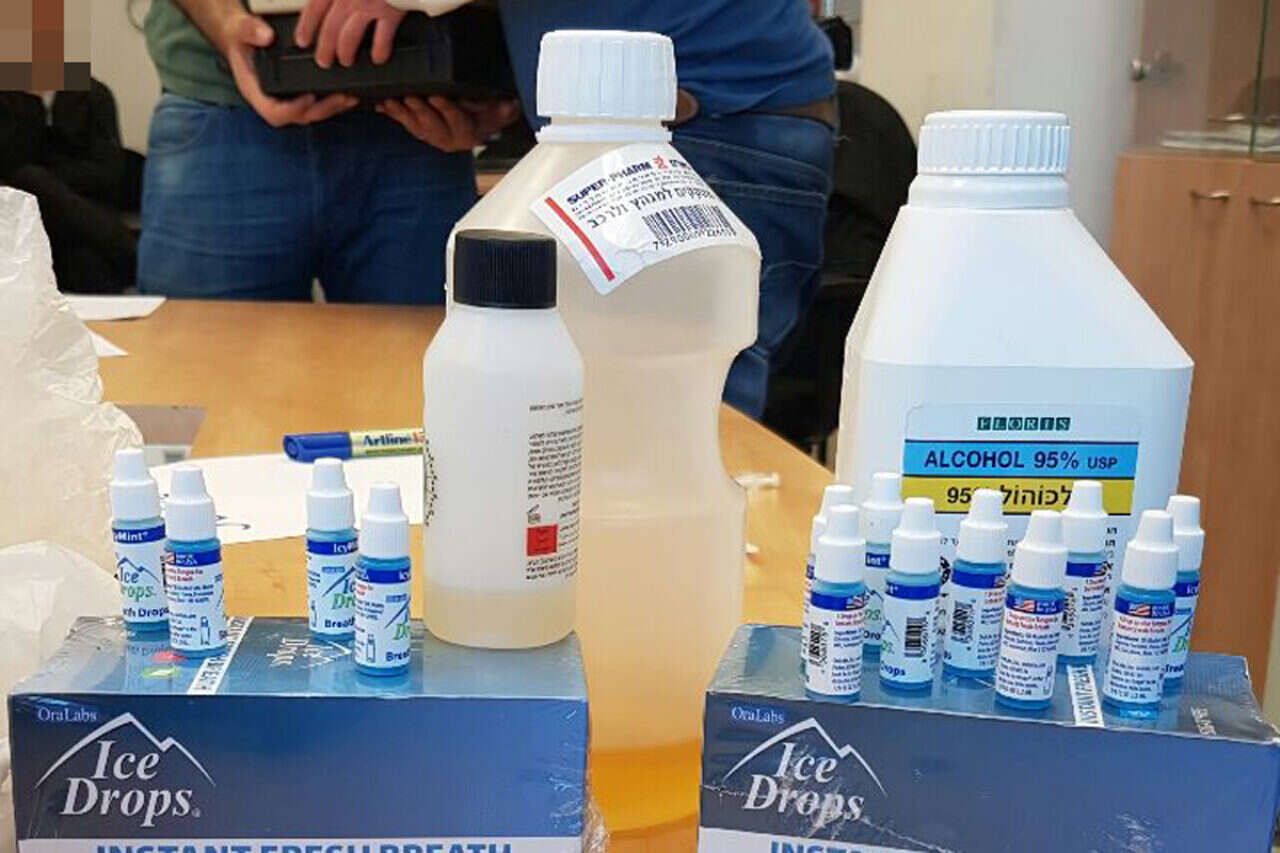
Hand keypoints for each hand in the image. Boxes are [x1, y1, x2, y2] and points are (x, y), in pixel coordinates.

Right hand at [218, 11, 355, 126]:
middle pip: (298, 117)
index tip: (308, 98)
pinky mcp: (298, 94)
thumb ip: (249, 31)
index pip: (274, 113)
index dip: (292, 110)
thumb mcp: (240, 30)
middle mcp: (272, 100)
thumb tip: (266, 36)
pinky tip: (348, 92)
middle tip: (342, 98)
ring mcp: (286, 99)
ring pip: (311, 113)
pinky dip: (333, 101)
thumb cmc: (240, 38)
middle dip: (322, 110)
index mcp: (256, 91)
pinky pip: (316, 104)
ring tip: (350, 97)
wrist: (244, 38)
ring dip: (332, 108)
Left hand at [295, 0, 406, 68]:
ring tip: (346, 61)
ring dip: (345, 53)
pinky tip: (378, 58)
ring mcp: (369, 5)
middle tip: (323, 61)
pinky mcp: (391, 12)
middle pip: (330, 28)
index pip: (314, 8)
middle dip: (324, 48)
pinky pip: (382, 38)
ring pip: (349, 37)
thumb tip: (322, 0)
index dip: (306, 27)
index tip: (303, 41)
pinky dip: (379, 51)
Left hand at [377, 96, 519, 151]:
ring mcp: (430, 136)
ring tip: (392, 101)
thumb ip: (503, 111)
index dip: (447, 109)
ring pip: (415, 127)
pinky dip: (391, 114)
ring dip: (401, 114)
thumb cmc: (485, 117)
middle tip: (410, 97)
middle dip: (420, 112)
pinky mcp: (418, 131)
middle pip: (432, 127)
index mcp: (467, 135)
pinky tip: (381, 105)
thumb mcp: (498, 114)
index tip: (437, 97)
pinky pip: (403, 123)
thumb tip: (509, 106)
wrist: (476, 127)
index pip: (457, 121)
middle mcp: (447, 140)